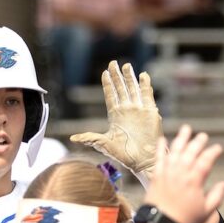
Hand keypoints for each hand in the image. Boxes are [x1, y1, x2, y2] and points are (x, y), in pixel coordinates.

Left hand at [70, 61, 161, 176]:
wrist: (142, 160)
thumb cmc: (124, 154)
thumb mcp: (104, 144)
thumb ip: (90, 139)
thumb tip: (73, 138)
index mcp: (115, 115)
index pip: (110, 95)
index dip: (108, 84)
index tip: (104, 72)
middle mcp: (127, 110)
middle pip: (121, 88)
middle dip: (117, 76)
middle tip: (113, 62)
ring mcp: (139, 110)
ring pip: (133, 89)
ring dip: (130, 77)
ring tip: (126, 65)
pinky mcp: (150, 112)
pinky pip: (147, 95)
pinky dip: (145, 85)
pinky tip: (143, 75)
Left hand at [146, 125, 223, 222]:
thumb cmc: (185, 220)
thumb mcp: (206, 211)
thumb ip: (217, 196)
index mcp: (195, 181)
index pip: (206, 161)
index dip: (212, 153)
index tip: (217, 148)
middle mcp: (180, 174)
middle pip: (191, 152)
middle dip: (198, 142)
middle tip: (203, 136)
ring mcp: (167, 174)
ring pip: (175, 152)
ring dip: (181, 139)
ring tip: (186, 129)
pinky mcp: (156, 177)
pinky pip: (158, 159)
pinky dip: (160, 148)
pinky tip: (162, 139)